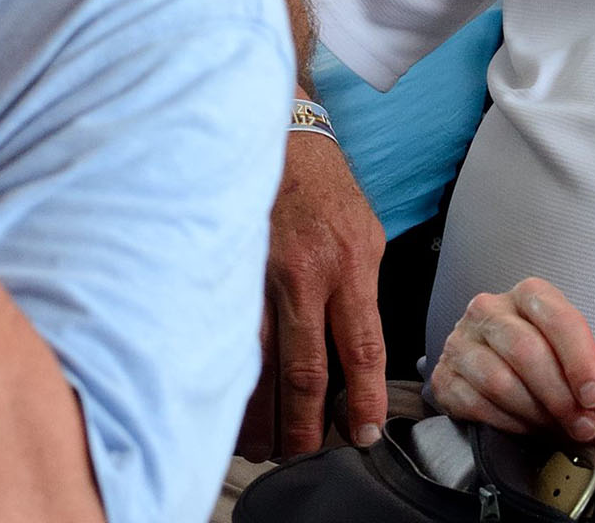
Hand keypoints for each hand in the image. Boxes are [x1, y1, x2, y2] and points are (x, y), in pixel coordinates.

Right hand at [252, 125, 390, 455]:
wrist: (280, 139)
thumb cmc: (327, 190)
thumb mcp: (367, 237)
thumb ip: (363, 295)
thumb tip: (362, 356)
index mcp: (346, 264)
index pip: (360, 348)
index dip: (363, 399)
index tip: (365, 432)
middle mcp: (301, 274)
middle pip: (303, 370)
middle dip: (306, 424)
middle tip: (307, 453)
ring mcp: (257, 274)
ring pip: (258, 362)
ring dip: (262, 413)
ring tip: (268, 444)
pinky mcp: (227, 270)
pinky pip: (228, 337)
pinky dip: (232, 377)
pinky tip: (232, 403)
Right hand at [427, 277, 594, 446]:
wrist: (486, 368)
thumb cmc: (538, 356)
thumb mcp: (573, 356)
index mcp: (529, 296)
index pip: (556, 318)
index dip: (580, 360)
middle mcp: (489, 311)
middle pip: (525, 351)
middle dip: (561, 396)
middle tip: (583, 425)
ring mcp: (461, 342)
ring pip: (499, 380)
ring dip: (536, 413)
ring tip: (557, 428)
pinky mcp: (443, 376)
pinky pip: (476, 404)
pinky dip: (507, 423)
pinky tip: (525, 427)